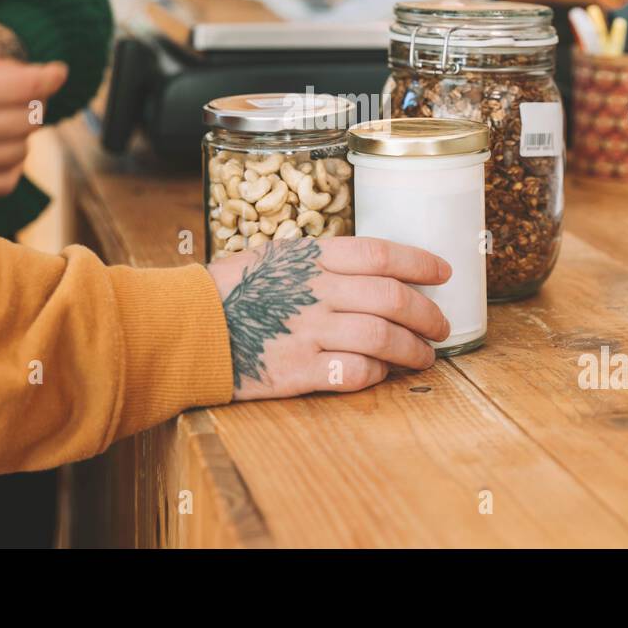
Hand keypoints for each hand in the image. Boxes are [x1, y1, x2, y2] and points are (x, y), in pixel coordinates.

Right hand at [0, 55, 67, 199]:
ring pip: (24, 148)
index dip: (50, 78)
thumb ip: (1, 69)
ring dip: (17, 135)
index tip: (57, 73)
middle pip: (31, 117)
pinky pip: (10, 178)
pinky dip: (8, 163)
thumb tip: (57, 75)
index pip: (28, 86)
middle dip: (29, 104)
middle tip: (10, 99)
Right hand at [207, 236, 451, 400]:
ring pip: (382, 338)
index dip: (419, 262)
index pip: (380, 253)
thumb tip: (372, 269)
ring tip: (424, 357)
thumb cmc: (230, 290)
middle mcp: (314, 291)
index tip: (442, 272)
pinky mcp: (296, 371)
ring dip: (413, 350)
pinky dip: (376, 373)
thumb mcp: (275, 257)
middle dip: (428, 314)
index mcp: (311, 257)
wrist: (185, 326)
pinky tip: (380, 373)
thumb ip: (321, 261)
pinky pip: (353, 373)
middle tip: (441, 325)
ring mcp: (307, 332)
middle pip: (392, 298)